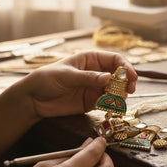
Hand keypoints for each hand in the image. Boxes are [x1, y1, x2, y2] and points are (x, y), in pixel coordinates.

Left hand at [19, 50, 136, 118]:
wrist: (33, 99)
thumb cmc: (47, 79)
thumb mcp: (67, 75)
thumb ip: (87, 77)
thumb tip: (109, 77)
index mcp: (90, 59)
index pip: (114, 59)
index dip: (126, 66)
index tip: (132, 76)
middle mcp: (96, 72)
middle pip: (119, 75)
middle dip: (126, 82)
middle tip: (130, 91)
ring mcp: (94, 87)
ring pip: (115, 90)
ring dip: (120, 95)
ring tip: (120, 100)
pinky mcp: (91, 102)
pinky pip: (106, 102)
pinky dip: (112, 105)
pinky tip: (111, 107)